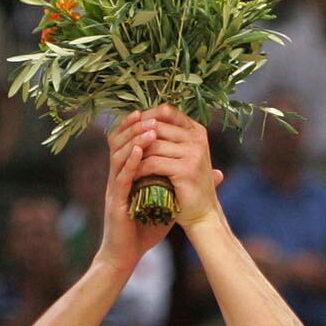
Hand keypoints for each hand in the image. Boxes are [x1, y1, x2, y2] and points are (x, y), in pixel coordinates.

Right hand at [94, 112, 176, 270]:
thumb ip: (181, 185)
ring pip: (118, 155)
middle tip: (147, 113)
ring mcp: (114, 188)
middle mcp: (117, 177)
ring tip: (149, 128)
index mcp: (127, 175)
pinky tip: (139, 152)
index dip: (136, 127)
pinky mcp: (115, 201)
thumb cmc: (143, 230)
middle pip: (118, 143)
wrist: (125, 255)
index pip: (127, 143)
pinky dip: (130, 162)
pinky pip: (121, 177)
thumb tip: (214, 175)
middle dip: (133, 126)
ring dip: (134, 140)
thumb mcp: (165, 203)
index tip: (152, 113)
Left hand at [136, 106, 226, 228]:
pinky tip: (132, 175)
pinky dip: (139, 169)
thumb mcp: (182, 156)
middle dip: (137, 136)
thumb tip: (140, 117)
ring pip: (152, 145)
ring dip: (135, 154)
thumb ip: (169, 138)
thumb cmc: (188, 185)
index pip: (167, 111)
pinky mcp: (185, 169)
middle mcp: (197, 138)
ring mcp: (193, 153)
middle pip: (156, 126)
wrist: (202, 214)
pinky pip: (153, 163)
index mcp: (197, 131)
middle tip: (122, 147)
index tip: (131, 128)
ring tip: (124, 162)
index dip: (146, 116)